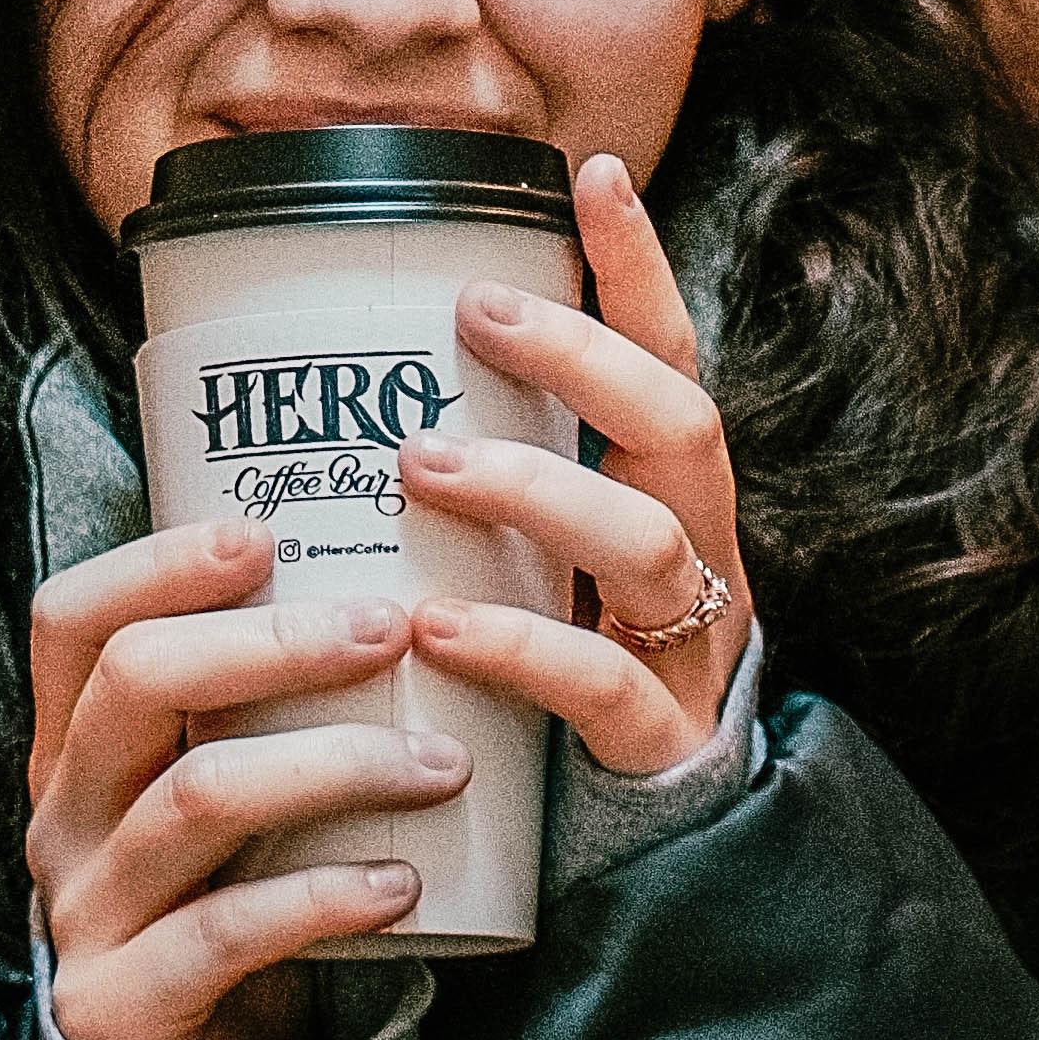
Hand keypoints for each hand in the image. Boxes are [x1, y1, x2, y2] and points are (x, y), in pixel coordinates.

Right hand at [24, 521, 467, 1039]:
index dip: (156, 564)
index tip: (265, 534)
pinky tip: (402, 880)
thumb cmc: (227, 904)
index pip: (72, 619)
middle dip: (272, 641)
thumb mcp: (216, 794)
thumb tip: (405, 581)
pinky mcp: (127, 1000)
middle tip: (391, 628)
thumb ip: (258, 712)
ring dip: (334, 763)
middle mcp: (63, 817)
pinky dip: (326, 895)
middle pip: (137, 681)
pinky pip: (230, 928)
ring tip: (442, 764)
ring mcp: (86, 910)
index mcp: (73, 748)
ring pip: (199, 797)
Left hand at [398, 153, 753, 777]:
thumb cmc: (556, 683)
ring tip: (423, 464)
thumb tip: (340, 385)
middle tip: (469, 313)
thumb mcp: (533, 565)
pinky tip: (435, 626)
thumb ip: (481, 483)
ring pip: (647, 542)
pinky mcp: (656, 748)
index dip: (640, 268)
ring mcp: (687, 652)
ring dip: (533, 488)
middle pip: (678, 426)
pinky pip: (602, 687)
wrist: (646, 866)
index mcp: (668, 499)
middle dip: (580, 358)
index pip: (669, 360)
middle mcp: (697, 557)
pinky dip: (517, 646)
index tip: (594, 173)